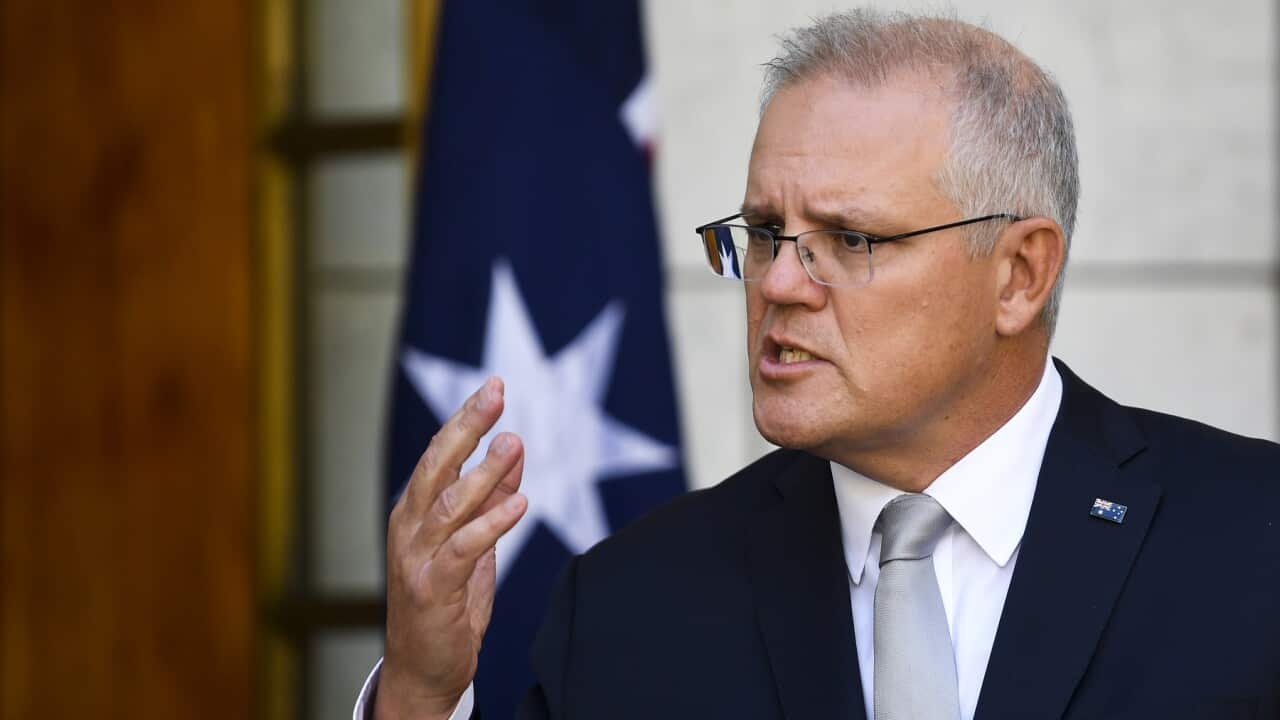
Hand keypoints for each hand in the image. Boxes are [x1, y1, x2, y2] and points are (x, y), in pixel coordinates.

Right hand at [376, 377, 527, 719]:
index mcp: (414, 512)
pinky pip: (464, 550)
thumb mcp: (473, 541)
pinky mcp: (434, 590)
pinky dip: (491, 523)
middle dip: (466, 426)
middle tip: (496, 392)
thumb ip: (490, 496)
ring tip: (512, 442)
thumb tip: (512, 448)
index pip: (438, 454)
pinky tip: (519, 503)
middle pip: (436, 466)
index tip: (493, 386)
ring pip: (449, 504)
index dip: (465, 418)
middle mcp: (409, 529)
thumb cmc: (446, 603)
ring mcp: (417, 560)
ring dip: (483, 472)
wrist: (422, 670)